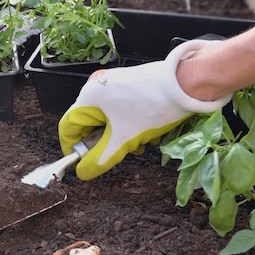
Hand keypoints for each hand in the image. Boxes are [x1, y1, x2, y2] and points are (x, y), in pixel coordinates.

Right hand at [58, 39, 232, 179]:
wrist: (187, 81)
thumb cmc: (153, 107)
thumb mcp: (124, 139)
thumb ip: (101, 159)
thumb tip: (83, 173)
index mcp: (88, 98)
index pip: (68, 128)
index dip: (73, 149)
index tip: (85, 163)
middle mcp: (95, 87)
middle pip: (88, 125)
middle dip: (104, 143)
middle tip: (122, 152)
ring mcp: (112, 84)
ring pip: (106, 120)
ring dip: (120, 136)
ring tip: (140, 142)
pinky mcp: (127, 84)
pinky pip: (119, 110)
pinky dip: (128, 124)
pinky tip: (146, 129)